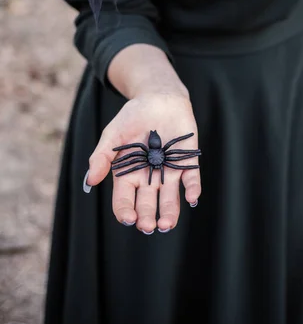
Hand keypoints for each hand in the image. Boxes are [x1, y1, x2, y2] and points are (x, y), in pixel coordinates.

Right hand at [84, 91, 200, 233]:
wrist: (157, 96)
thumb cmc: (132, 116)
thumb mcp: (112, 134)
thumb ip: (102, 157)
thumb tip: (89, 181)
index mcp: (128, 174)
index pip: (125, 199)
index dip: (125, 211)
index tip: (128, 218)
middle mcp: (149, 177)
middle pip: (147, 203)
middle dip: (147, 217)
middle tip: (148, 226)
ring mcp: (169, 170)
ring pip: (170, 197)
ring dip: (170, 212)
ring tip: (167, 225)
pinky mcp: (187, 160)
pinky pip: (191, 177)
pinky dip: (192, 188)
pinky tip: (192, 198)